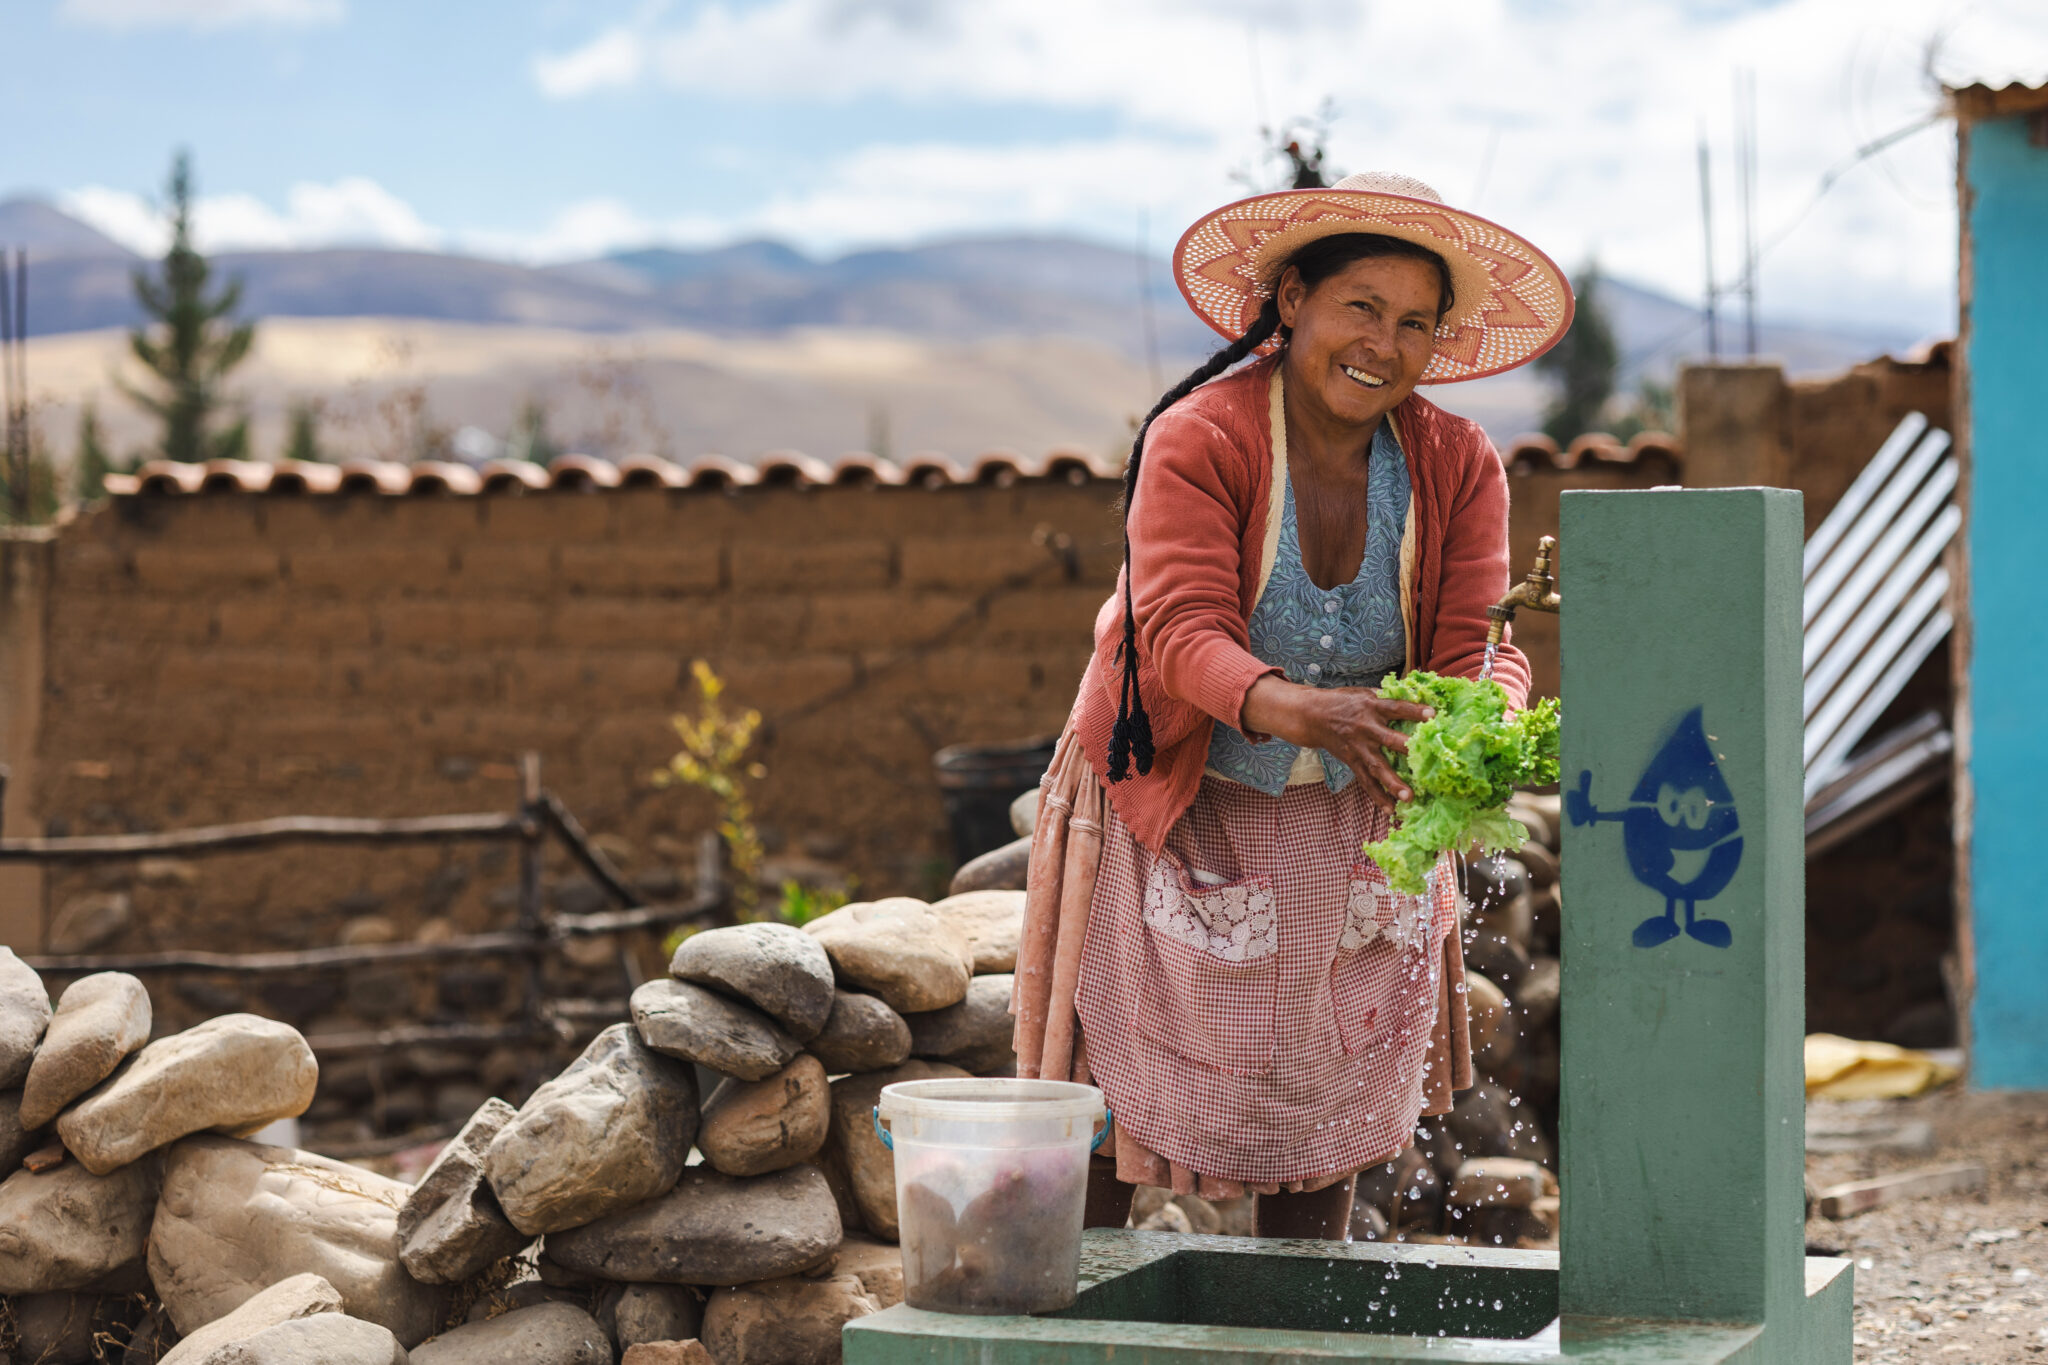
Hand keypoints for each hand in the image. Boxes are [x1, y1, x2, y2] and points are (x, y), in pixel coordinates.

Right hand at [1239, 677, 1433, 811]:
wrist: (1312, 716)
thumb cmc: (1343, 702)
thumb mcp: (1363, 693)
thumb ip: (1386, 697)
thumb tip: (1416, 694)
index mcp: (1371, 707)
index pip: (1396, 708)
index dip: (1413, 710)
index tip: (1433, 714)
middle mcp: (1366, 728)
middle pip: (1388, 740)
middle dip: (1406, 749)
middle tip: (1424, 761)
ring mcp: (1359, 747)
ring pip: (1377, 766)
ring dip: (1393, 783)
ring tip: (1409, 797)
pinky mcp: (1352, 761)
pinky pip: (1366, 781)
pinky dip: (1377, 796)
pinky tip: (1391, 809)